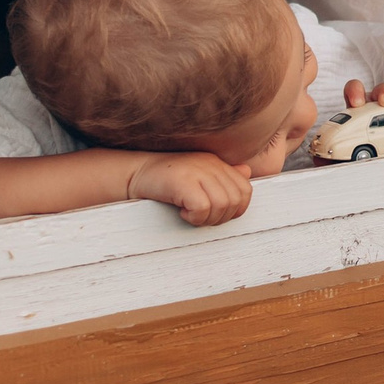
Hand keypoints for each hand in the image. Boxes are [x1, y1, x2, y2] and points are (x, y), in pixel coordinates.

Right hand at [126, 151, 255, 225]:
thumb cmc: (167, 180)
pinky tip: (182, 213)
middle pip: (235, 201)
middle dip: (221, 218)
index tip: (214, 214)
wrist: (135, 173)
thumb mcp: (198, 177)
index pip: (245, 190)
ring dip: (207, 219)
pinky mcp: (183, 181)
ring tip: (190, 215)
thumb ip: (223, 176)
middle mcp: (211, 165)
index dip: (235, 209)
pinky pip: (203, 208)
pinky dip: (195, 218)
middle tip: (200, 217)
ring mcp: (197, 171)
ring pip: (222, 205)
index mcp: (217, 164)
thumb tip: (247, 172)